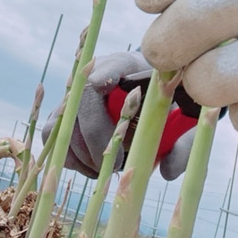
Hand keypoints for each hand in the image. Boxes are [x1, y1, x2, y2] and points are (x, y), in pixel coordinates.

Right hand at [41, 51, 196, 179]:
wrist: (144, 95)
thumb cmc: (164, 106)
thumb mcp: (182, 120)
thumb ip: (183, 143)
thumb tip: (167, 171)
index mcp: (125, 66)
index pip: (110, 65)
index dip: (104, 75)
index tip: (105, 85)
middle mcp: (93, 76)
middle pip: (81, 101)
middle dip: (96, 138)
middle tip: (116, 164)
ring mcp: (74, 96)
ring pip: (62, 124)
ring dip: (83, 153)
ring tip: (108, 168)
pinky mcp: (63, 116)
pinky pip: (54, 138)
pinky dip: (72, 158)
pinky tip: (96, 168)